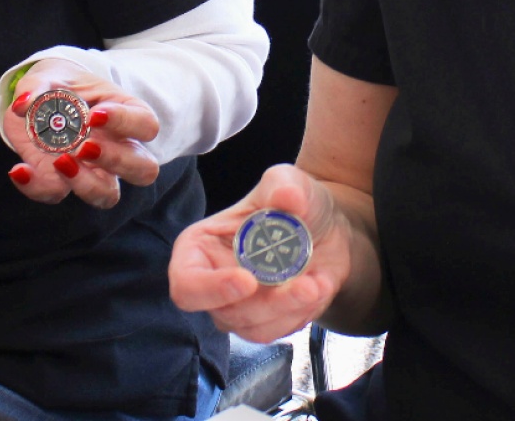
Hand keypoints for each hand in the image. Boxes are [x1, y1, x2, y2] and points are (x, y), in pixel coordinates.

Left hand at [0, 59, 159, 207]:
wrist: (36, 102)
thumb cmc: (57, 86)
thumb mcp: (48, 77)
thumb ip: (38, 87)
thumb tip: (25, 104)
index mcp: (125, 115)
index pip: (146, 125)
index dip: (127, 123)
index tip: (95, 114)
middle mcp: (117, 149)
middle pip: (144, 170)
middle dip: (117, 161)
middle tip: (85, 146)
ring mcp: (93, 171)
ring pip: (108, 195)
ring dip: (86, 184)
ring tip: (60, 162)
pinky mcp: (62, 182)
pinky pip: (56, 194)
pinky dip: (37, 186)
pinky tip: (21, 170)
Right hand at [168, 164, 353, 342]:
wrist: (328, 229)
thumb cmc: (296, 203)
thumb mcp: (290, 182)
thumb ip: (283, 183)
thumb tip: (286, 195)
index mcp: (201, 248)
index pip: (186, 283)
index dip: (210, 289)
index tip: (247, 280)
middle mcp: (213, 283)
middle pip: (225, 313)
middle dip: (268, 303)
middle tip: (305, 285)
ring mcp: (238, 307)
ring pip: (254, 328)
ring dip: (290, 310)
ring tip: (319, 284)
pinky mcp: (265, 322)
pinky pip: (279, 332)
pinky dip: (303, 313)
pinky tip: (321, 286)